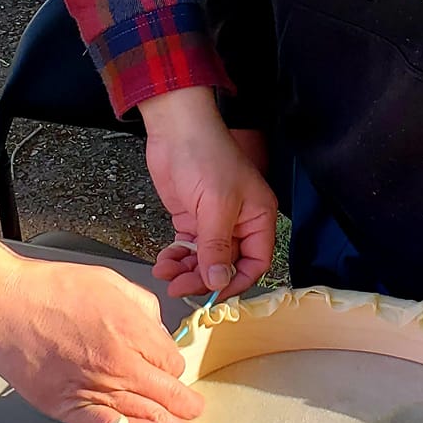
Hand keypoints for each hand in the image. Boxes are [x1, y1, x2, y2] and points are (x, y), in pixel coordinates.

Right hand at [0, 231, 213, 422]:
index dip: (173, 366)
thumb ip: (143, 308)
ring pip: (146, 415)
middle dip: (188, 408)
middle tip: (201, 420)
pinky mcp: (68, 407)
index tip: (168, 370)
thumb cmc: (51, 289)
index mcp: (133, 331)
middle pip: (169, 394)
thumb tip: (157, 334)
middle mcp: (120, 364)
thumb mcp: (110, 282)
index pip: (172, 361)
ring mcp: (94, 388)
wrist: (2, 305)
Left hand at [138, 89, 276, 299]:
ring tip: (168, 275)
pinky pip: (187, 248)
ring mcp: (213, 221)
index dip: (237, 281)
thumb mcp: (216, 205)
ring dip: (186, 271)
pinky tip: (164, 263)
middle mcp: (239, 222)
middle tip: (182, 288)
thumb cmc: (205, 154)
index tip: (213, 294)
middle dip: (204, 278)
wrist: (175, 128)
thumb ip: (217, 246)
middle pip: (227, 264)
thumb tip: (219, 281)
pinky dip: (176, 258)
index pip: (256, 262)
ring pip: (204, 259)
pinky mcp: (191, 218)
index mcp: (258, 217)